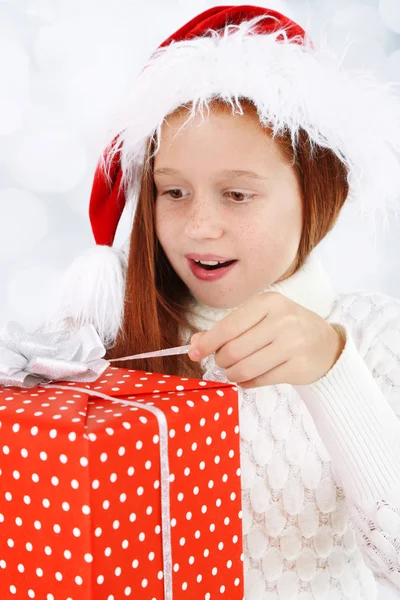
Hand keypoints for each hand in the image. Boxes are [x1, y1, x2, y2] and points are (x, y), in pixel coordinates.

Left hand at [188, 292, 345, 387]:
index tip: (194, 353)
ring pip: (244, 368)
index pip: (228, 326)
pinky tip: (248, 378)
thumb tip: (195, 344)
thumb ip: (227, 329)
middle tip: (223, 362)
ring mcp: (292, 344)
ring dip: (232, 374)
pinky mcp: (297, 367)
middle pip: (233, 350)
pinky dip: (246, 383)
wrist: (326, 344)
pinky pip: (259, 380)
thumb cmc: (286, 328)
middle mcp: (281, 320)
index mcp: (268, 302)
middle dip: (221, 361)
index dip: (207, 342)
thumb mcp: (259, 319)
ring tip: (234, 371)